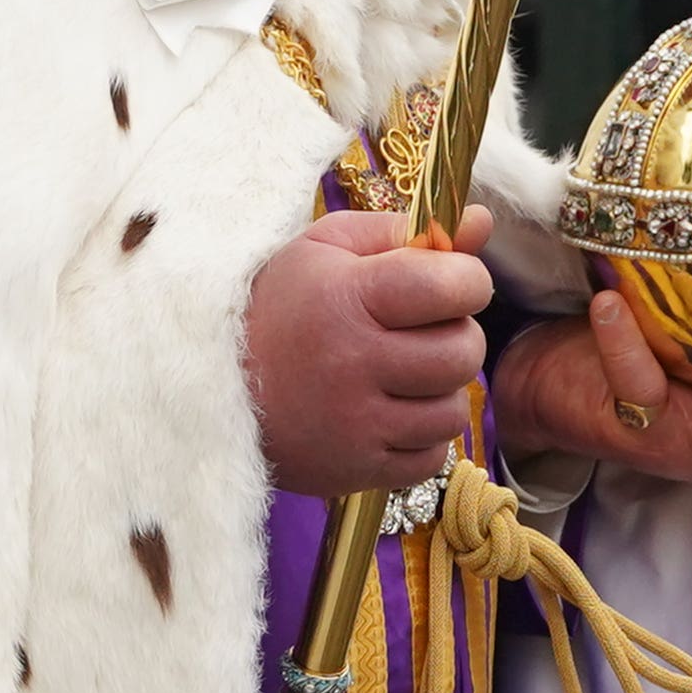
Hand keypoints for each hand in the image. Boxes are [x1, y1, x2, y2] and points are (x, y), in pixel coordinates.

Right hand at [243, 206, 495, 496]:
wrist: (209, 386)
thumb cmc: (277, 306)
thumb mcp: (328, 249)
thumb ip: (406, 232)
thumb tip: (482, 222)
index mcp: (349, 296)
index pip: (455, 286)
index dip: (465, 281)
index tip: (445, 284)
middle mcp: (355, 361)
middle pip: (464, 351)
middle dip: (454, 335)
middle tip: (417, 331)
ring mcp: (357, 423)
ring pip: (453, 409)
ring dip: (438, 390)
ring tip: (399, 374)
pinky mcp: (357, 469)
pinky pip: (431, 456)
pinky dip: (420, 436)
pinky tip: (386, 413)